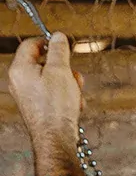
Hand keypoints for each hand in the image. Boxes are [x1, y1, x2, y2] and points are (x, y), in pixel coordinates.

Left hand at [8, 32, 84, 162]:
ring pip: (51, 79)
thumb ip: (59, 50)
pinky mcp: (37, 107)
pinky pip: (52, 94)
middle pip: (43, 63)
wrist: (56, 138)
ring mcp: (28, 96)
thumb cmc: (55, 106)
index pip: (31, 44)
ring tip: (76, 94)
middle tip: (74, 75)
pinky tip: (74, 105)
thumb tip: (58, 36)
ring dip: (68, 84)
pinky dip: (65, 97)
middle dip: (64, 68)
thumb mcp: (60, 71)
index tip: (64, 45)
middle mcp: (19, 81)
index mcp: (20, 69)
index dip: (48, 42)